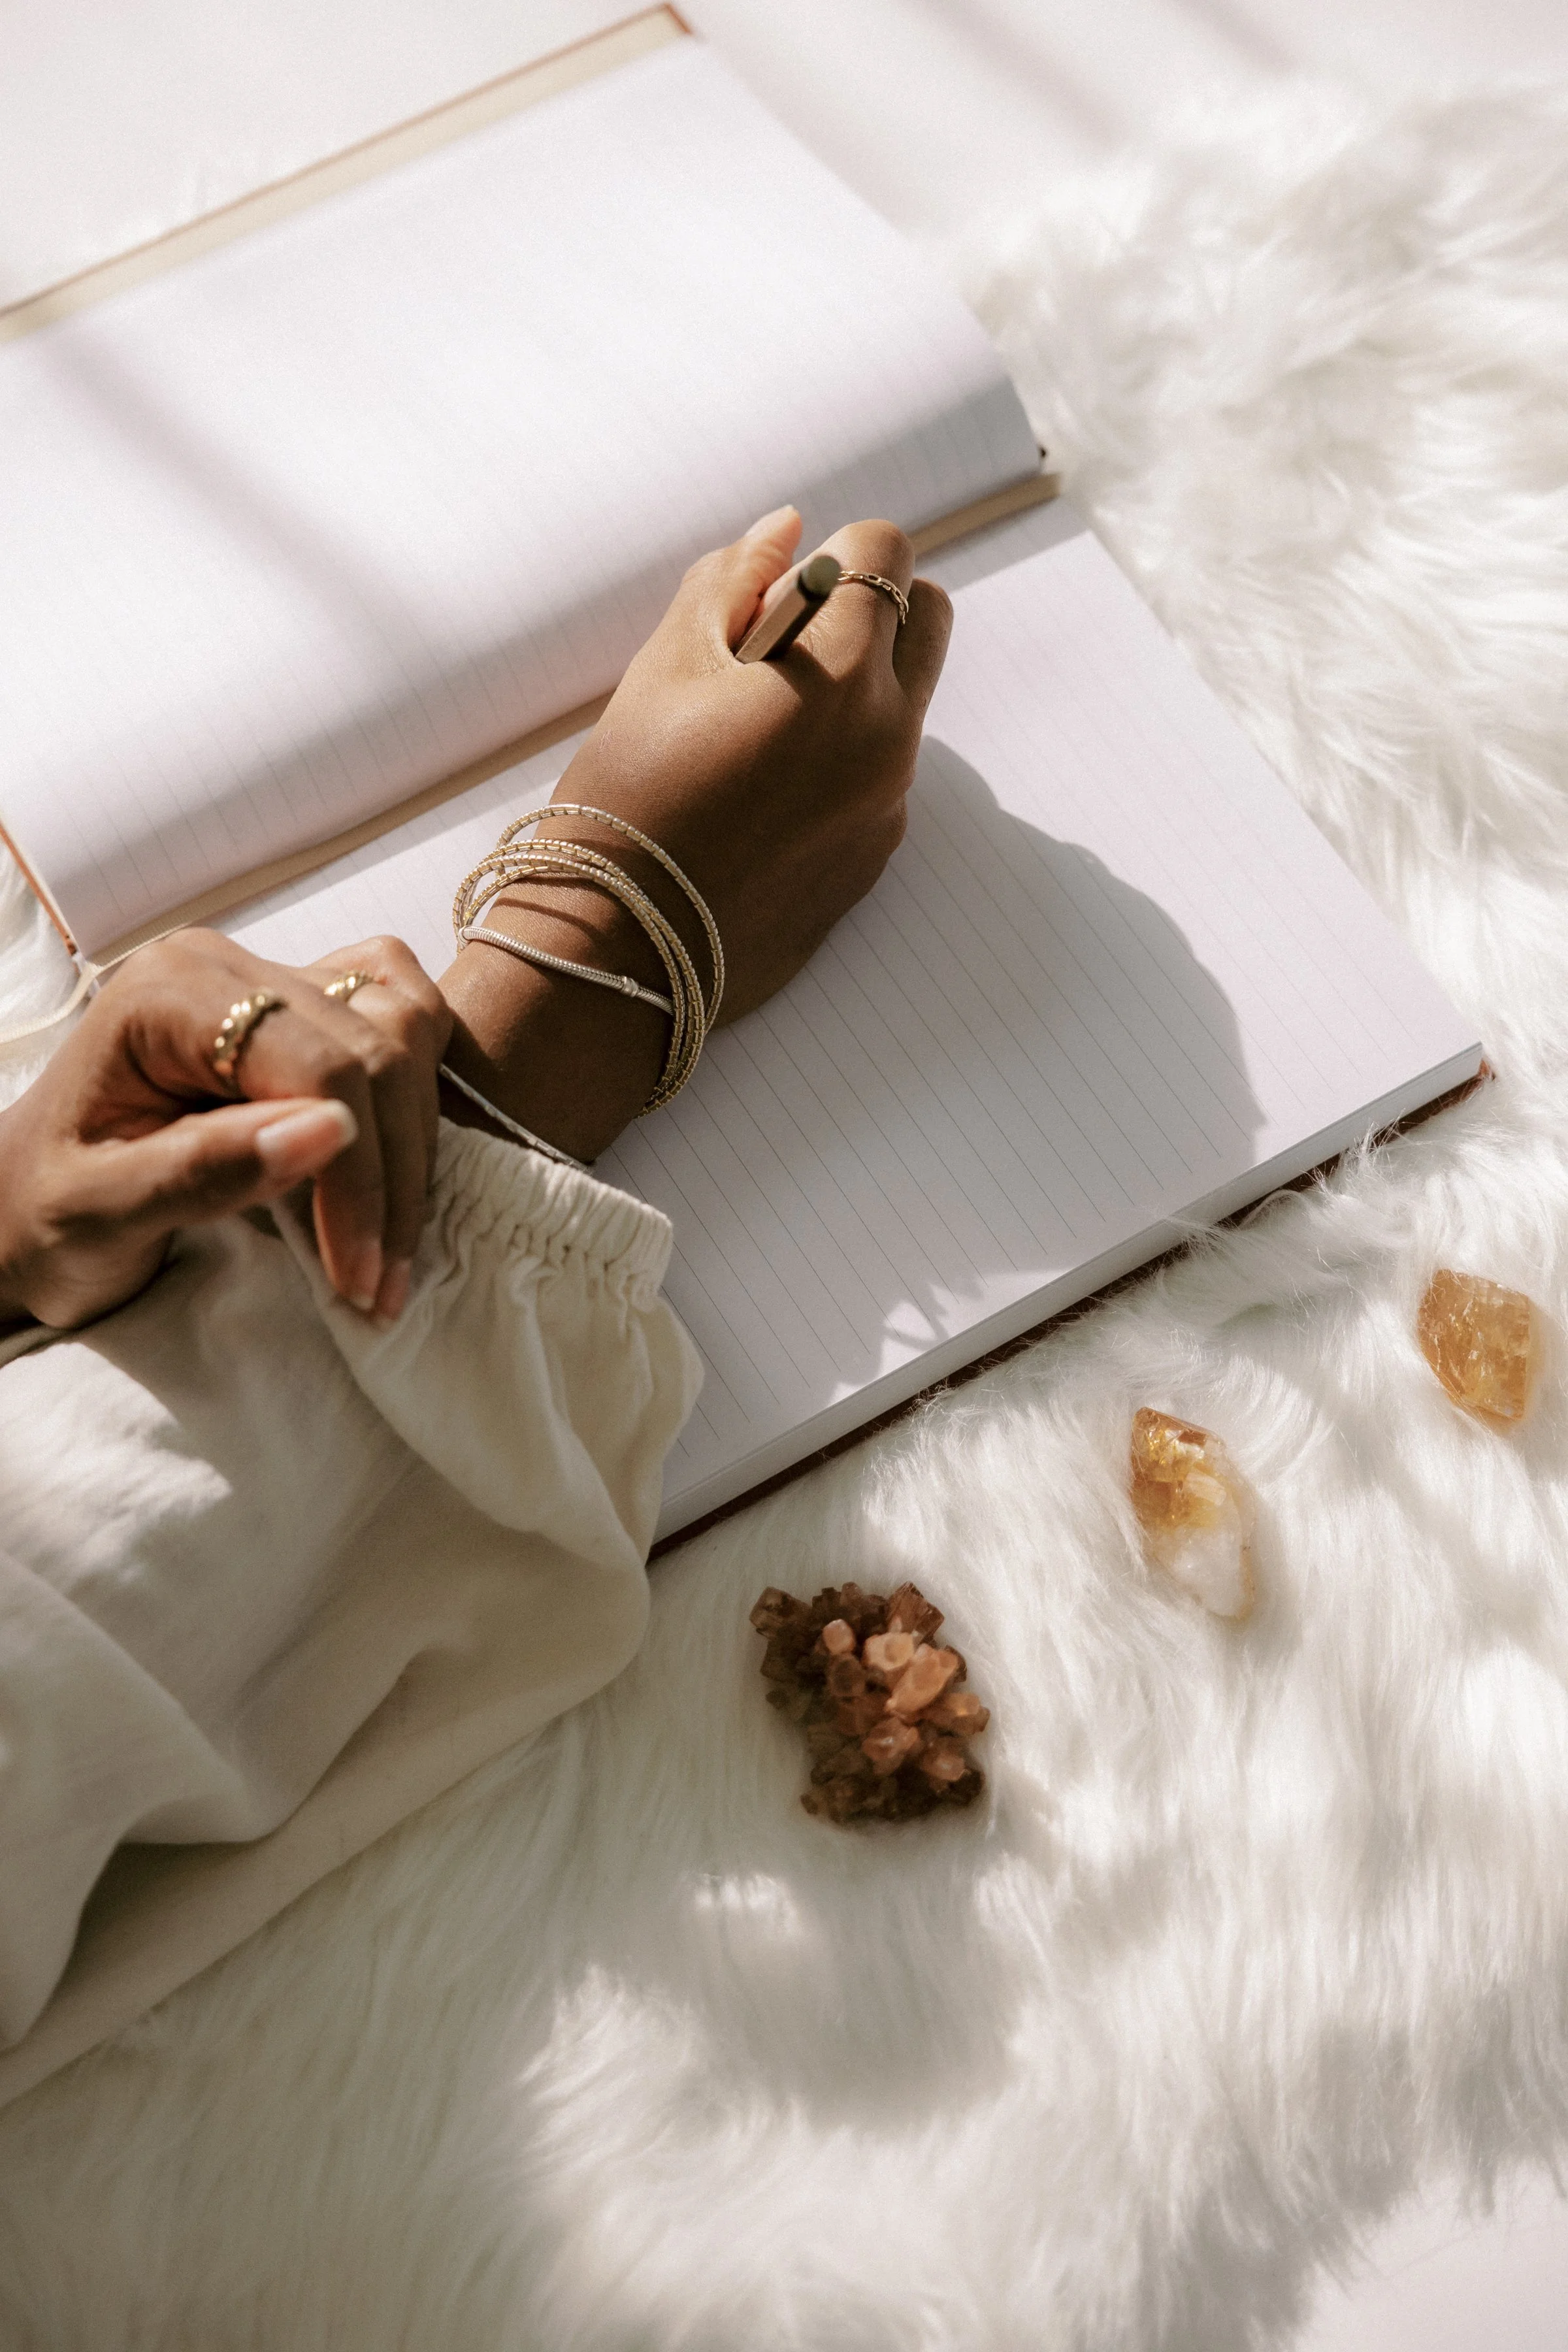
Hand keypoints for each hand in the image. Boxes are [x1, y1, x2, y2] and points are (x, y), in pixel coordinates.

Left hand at [0, 928, 448, 1330]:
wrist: (28, 1207)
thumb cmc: (46, 1215)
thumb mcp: (97, 1213)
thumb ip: (199, 1171)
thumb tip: (329, 1131)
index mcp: (169, 992)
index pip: (316, 1062)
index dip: (357, 1173)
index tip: (357, 1275)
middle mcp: (229, 965)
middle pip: (375, 1047)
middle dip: (391, 1178)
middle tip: (378, 1289)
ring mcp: (274, 979)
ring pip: (406, 1030)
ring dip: (415, 1147)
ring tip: (387, 1252)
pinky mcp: (309, 1007)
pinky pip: (406, 1022)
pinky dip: (422, 1095)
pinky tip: (399, 1172)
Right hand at [442, 506, 951, 1158]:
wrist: (621, 950)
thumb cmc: (628, 800)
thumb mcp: (666, 667)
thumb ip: (733, 581)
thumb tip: (787, 529)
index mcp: (842, 678)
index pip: (885, 553)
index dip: (828, 555)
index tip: (776, 594)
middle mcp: (888, 740)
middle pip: (927, 618)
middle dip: (869, 605)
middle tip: (780, 643)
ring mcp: (888, 805)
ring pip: (905, 701)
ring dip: (855, 684)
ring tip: (758, 727)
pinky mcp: (874, 857)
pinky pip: (884, 773)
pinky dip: (844, 755)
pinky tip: (762, 793)